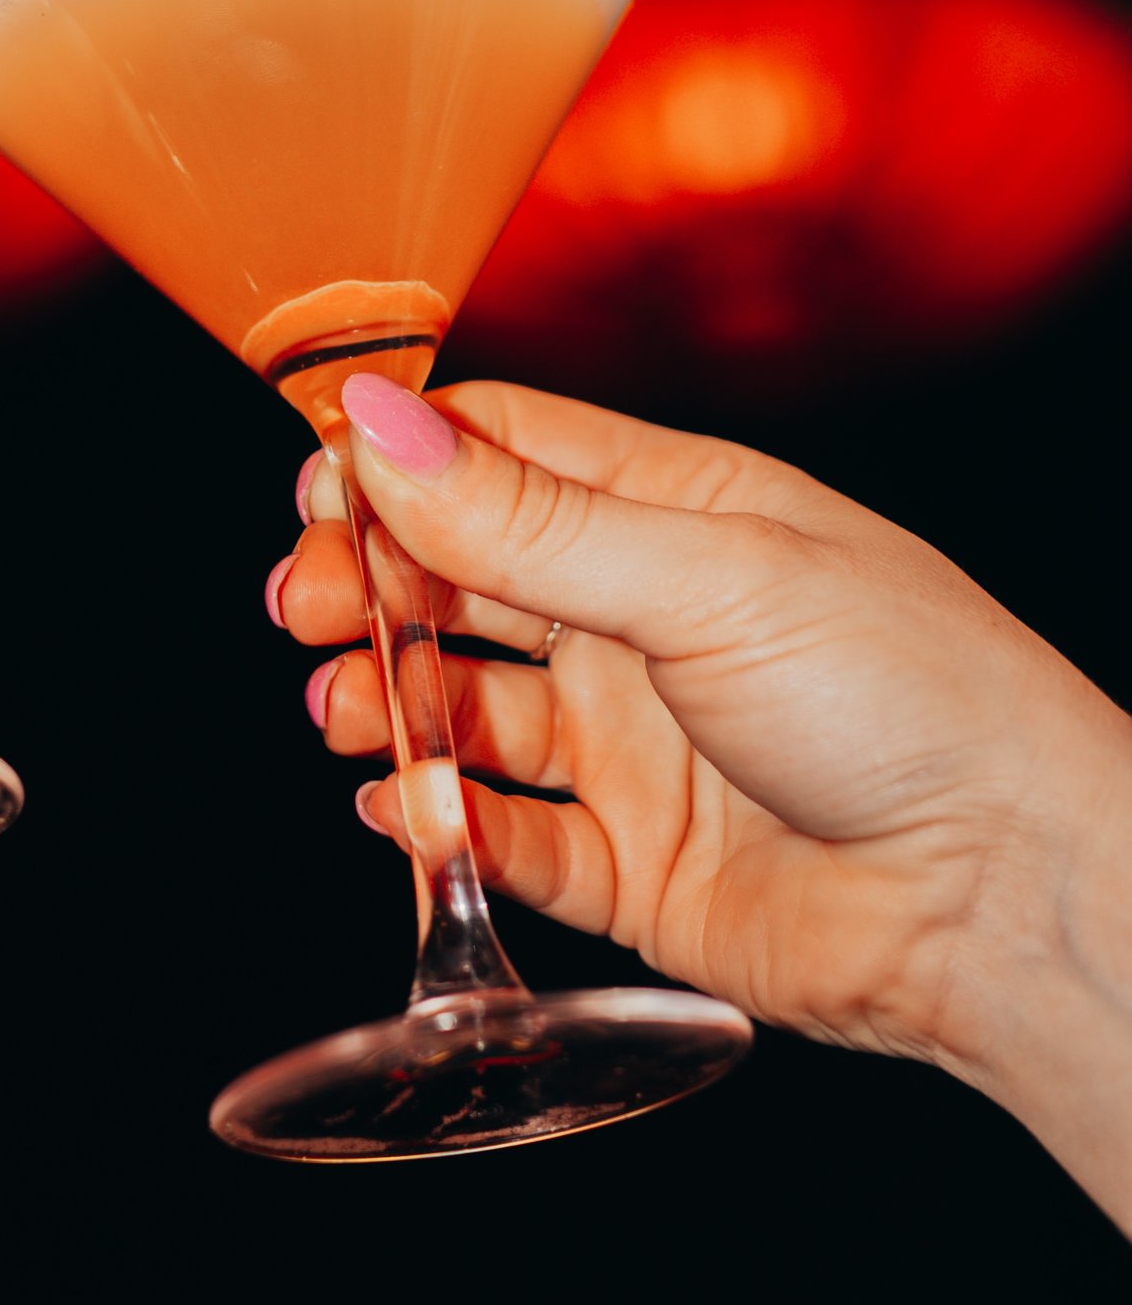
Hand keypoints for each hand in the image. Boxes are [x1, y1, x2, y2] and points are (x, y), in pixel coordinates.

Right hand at [272, 376, 1131, 1192]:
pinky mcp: (628, 859)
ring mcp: (629, 739)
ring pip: (462, 704)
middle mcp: (635, 615)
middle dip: (367, 586)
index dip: (394, 464)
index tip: (321, 493)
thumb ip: (522, 520)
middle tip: (307, 611)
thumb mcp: (705, 577)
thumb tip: (374, 424)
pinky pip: (504, 831)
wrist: (1018, 900)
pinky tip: (410, 809)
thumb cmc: (909, 695)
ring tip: (351, 715)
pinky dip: (442, 820)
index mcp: (666, 511)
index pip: (490, 451)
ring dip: (388, 702)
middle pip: (453, 575)